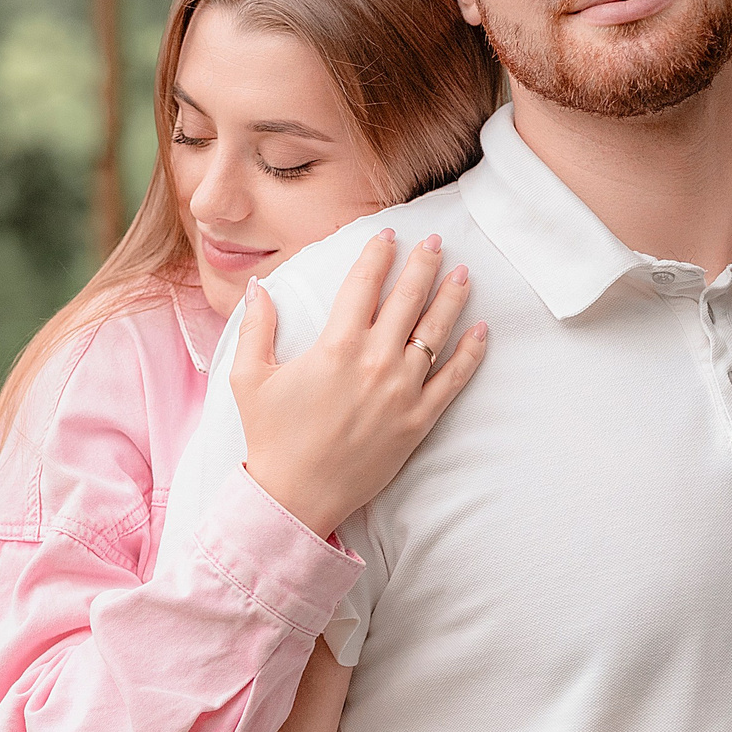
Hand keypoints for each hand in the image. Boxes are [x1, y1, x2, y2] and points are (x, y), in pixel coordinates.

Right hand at [235, 230, 487, 538]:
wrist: (296, 496)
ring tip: (463, 273)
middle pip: (408, 300)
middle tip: (435, 241)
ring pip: (436, 333)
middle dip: (423, 265)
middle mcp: (375, 361)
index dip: (377, 255)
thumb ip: (257, 327)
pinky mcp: (418, 421)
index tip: (388, 235)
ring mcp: (402, 391)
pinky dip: (470, 353)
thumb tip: (258, 286)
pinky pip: (453, 380)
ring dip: (451, 298)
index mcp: (335, 346)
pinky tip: (481, 330)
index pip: (364, 285)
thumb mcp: (250, 377)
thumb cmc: (271, 437)